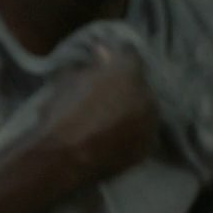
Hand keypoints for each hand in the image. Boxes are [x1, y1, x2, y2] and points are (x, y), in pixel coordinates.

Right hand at [34, 43, 158, 184]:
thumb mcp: (68, 81)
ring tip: (111, 116)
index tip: (101, 59)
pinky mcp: (148, 146)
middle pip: (140, 83)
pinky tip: (115, 134)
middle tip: (106, 92)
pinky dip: (133, 130)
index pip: (129, 53)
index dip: (114, 56)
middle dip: (125, 84)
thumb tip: (101, 53)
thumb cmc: (62, 115)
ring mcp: (151, 122)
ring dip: (131, 108)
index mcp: (127, 73)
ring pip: (144, 108)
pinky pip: (143, 131)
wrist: (64, 160)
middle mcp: (147, 95)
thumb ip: (91, 65)